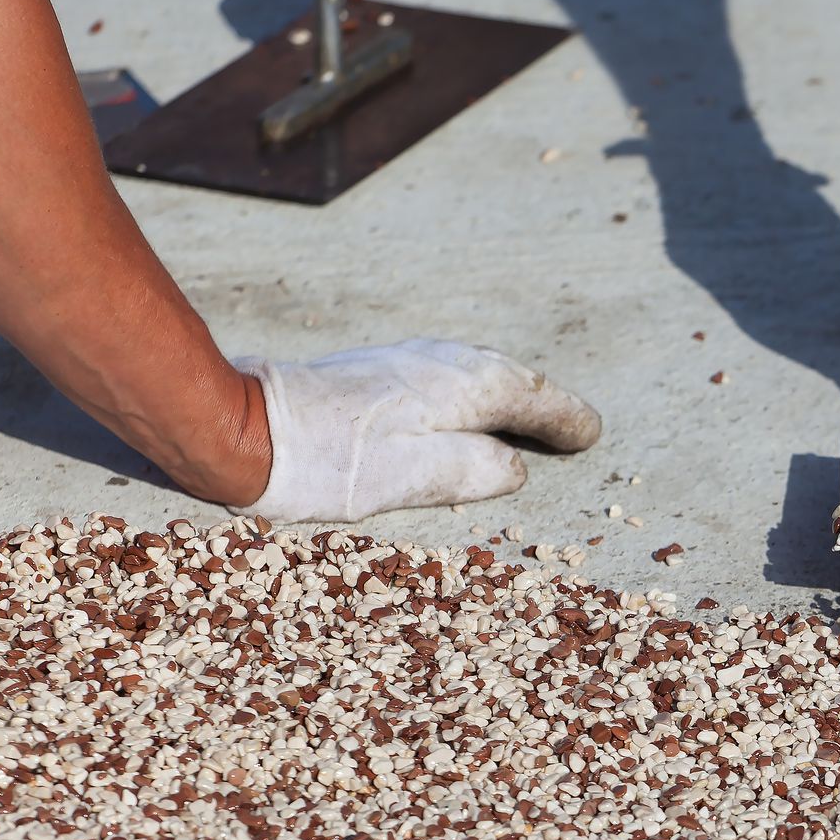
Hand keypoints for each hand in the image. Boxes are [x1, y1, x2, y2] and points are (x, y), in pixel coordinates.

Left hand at [231, 339, 601, 521]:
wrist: (250, 426)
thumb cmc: (334, 463)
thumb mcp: (420, 479)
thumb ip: (480, 469)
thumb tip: (515, 465)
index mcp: (464, 388)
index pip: (535, 400)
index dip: (567, 421)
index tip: (590, 436)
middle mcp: (443, 363)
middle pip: (512, 378)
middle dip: (546, 402)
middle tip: (575, 426)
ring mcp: (409, 360)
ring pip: (481, 370)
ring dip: (512, 391)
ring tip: (531, 415)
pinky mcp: (380, 368)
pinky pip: (452, 372)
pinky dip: (478, 389)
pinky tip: (468, 405)